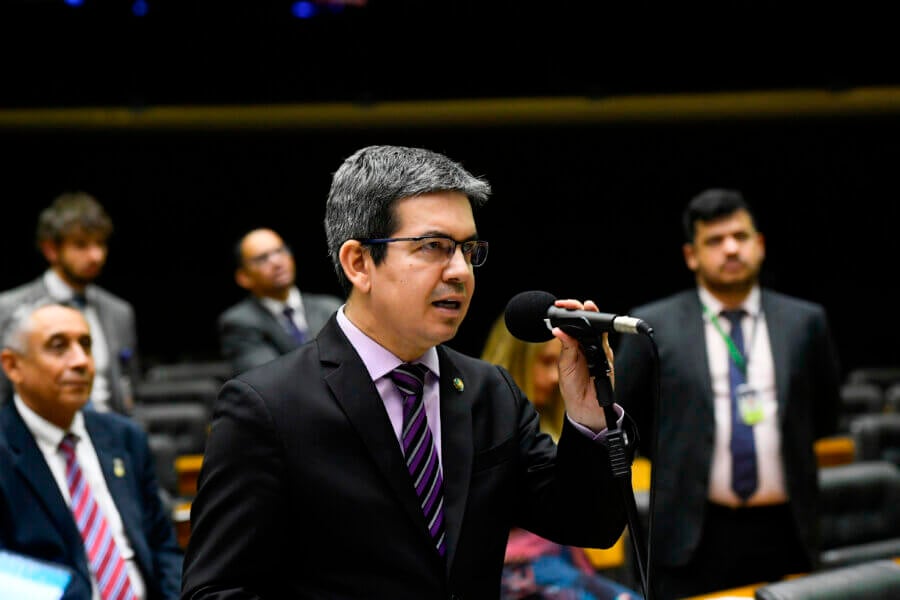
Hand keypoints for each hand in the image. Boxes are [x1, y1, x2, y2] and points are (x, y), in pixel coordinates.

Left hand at [552, 298, 614, 431]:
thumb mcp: (565, 367)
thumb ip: (566, 348)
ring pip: (598, 328)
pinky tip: (591, 331)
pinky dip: (599, 335)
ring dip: (593, 316)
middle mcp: (586, 344)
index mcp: (572, 345)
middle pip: (586, 322)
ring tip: (587, 308)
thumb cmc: (573, 387)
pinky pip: (604, 342)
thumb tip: (559, 330)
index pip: (571, 324)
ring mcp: (598, 349)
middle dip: (582, 309)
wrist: (586, 406)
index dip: (568, 313)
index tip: (560, 305)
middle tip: (576, 304)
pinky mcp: (607, 356)